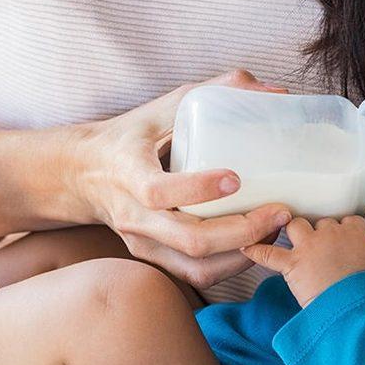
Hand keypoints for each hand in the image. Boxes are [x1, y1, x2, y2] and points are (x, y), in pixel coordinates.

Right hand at [69, 69, 294, 288]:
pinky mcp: (154, 258)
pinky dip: (232, 265)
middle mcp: (133, 215)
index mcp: (128, 172)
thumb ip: (217, 90)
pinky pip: (197, 275)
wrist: (84, 173)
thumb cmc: (131, 135)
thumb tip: (276, 90)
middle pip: (190, 240)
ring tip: (274, 229)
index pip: (158, 192)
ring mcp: (143, 242)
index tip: (236, 179)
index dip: (198, 189)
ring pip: (198, 266)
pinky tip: (255, 244)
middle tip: (280, 212)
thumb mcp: (165, 105)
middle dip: (243, 231)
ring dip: (244, 254)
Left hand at [241, 217, 364, 306]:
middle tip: (320, 246)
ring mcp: (309, 246)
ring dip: (294, 231)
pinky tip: (247, 248)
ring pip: (295, 225)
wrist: (353, 302)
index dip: (343, 229)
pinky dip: (257, 251)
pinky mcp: (293, 263)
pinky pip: (268, 254)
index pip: (347, 220)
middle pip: (321, 222)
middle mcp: (330, 233)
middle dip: (319, 232)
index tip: (342, 238)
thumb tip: (363, 253)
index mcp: (354, 231)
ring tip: (293, 239)